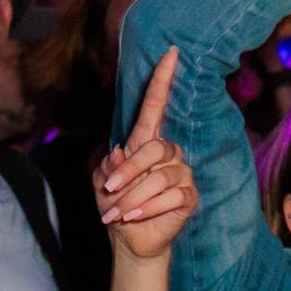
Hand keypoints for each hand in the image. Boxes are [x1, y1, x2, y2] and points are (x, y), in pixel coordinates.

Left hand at [95, 48, 195, 258]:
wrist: (128, 237)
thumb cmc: (115, 203)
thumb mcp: (101, 182)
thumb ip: (108, 165)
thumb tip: (122, 152)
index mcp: (145, 142)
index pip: (155, 106)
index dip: (162, 80)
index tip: (170, 53)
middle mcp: (167, 153)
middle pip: (155, 148)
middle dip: (130, 171)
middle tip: (111, 190)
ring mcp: (181, 174)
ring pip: (161, 176)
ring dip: (134, 197)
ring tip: (119, 212)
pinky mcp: (189, 196)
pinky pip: (172, 196)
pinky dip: (148, 209)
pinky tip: (134, 218)